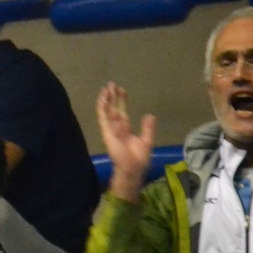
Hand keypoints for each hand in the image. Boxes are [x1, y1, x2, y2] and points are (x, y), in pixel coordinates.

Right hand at [96, 82, 154, 200]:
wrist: (133, 167)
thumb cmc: (139, 158)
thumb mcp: (147, 140)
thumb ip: (147, 128)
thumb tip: (150, 115)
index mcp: (125, 129)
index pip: (122, 111)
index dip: (121, 101)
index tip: (122, 90)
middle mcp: (116, 127)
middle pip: (113, 109)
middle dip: (112, 97)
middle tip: (111, 84)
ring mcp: (111, 129)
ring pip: (106, 111)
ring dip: (105, 99)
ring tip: (106, 87)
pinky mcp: (107, 132)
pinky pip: (103, 118)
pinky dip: (102, 108)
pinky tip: (103, 99)